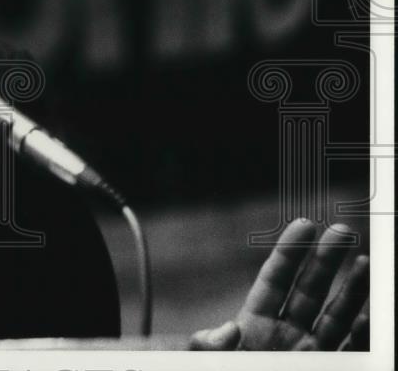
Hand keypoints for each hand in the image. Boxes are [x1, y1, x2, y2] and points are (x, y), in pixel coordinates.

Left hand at [190, 218, 368, 350]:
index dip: (290, 252)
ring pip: (337, 318)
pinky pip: (350, 351)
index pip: (275, 281)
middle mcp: (287, 338)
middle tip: (344, 231)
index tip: (304, 223)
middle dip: (327, 261)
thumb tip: (227, 329)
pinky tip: (372, 316)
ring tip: (365, 261)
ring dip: (353, 291)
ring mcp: (310, 355)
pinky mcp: (329, 370)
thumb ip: (207, 348)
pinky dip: (364, 335)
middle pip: (310, 291)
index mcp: (254, 327)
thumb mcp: (207, 365)